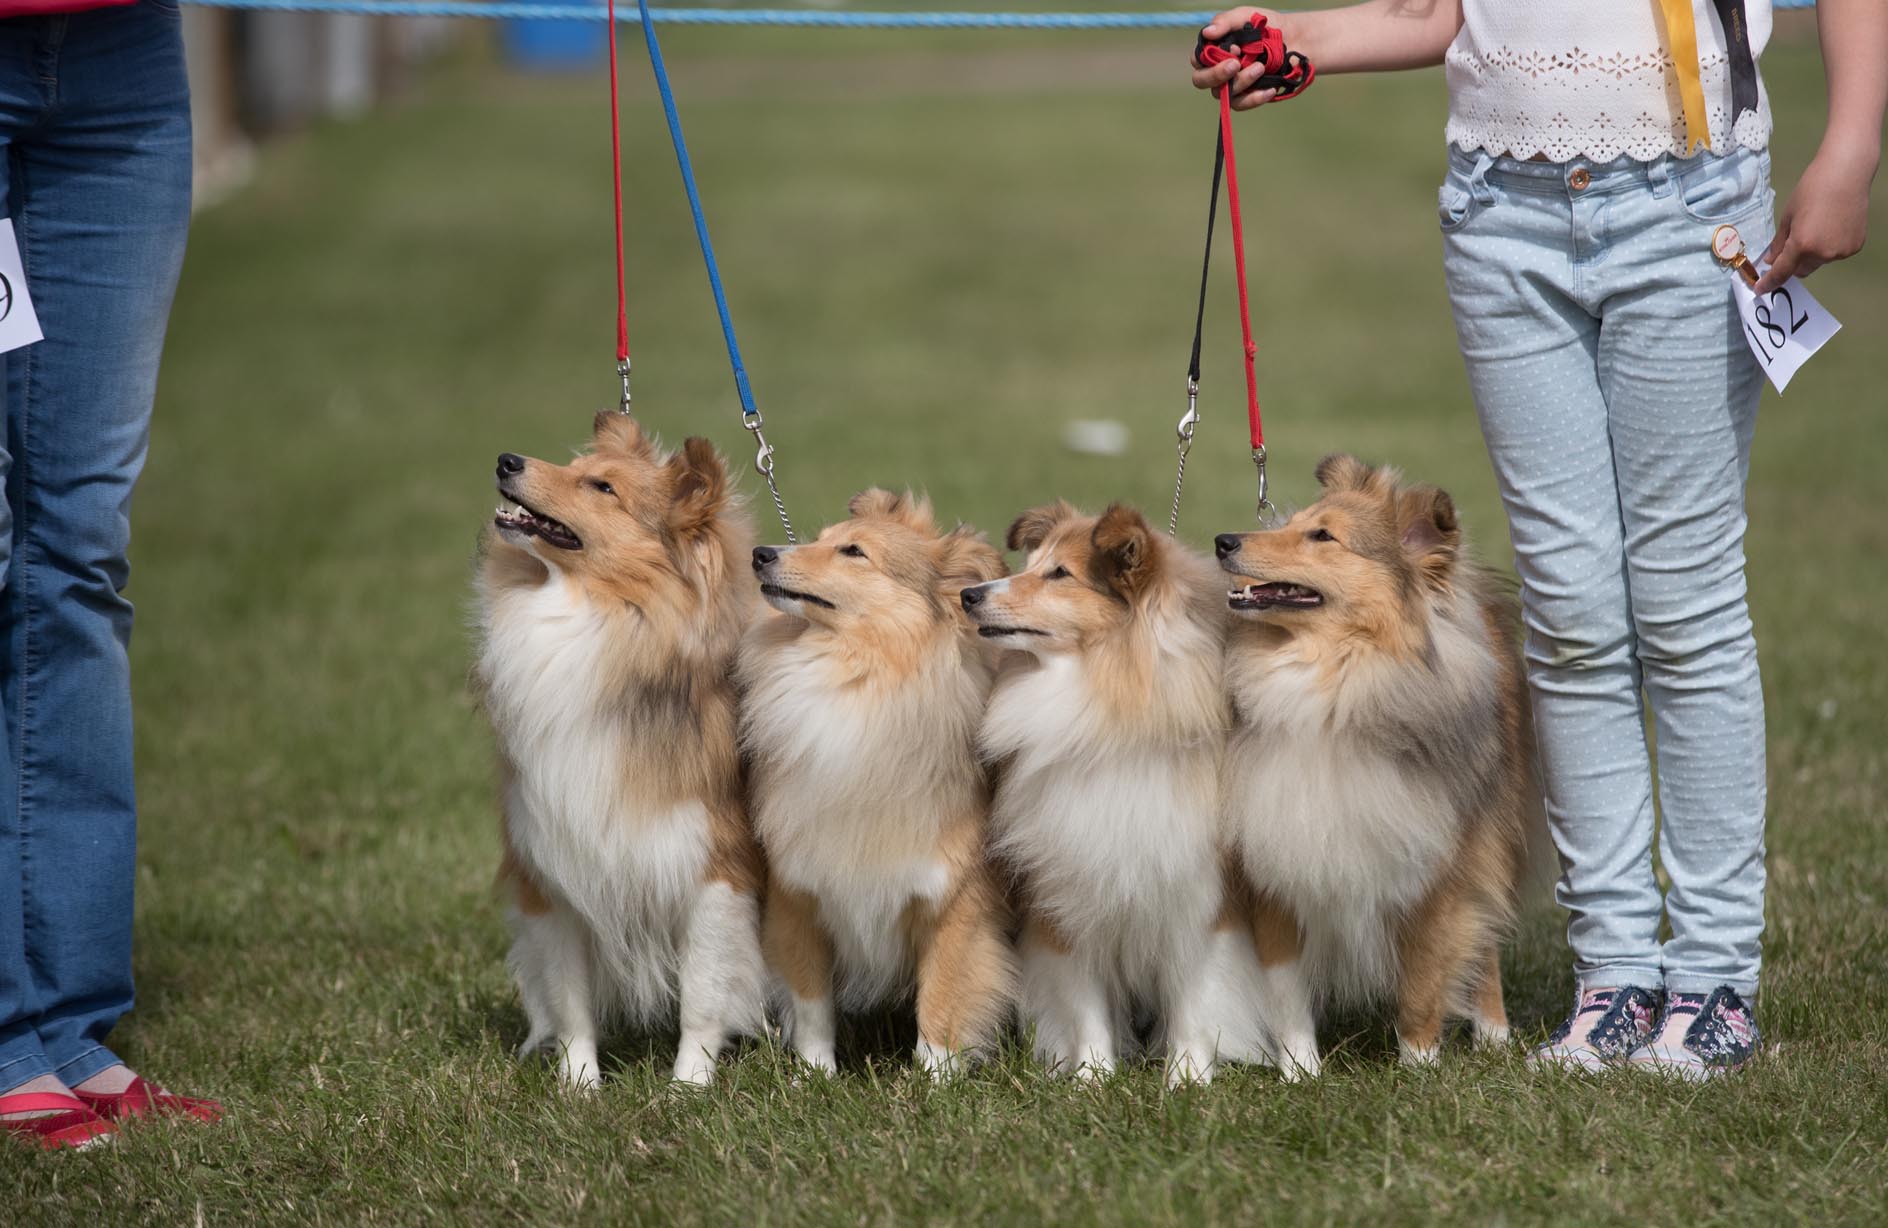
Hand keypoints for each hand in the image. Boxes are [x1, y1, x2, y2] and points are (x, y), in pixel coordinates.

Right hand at [1189, 7, 1284, 111]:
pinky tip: (1269, 89)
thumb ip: (1225, 22)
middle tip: (1235, 65)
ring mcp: (1231, 85)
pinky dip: (1254, 98)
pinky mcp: (1246, 97)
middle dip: (1216, 75)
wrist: (1295, 39)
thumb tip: (1208, 33)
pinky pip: (1241, 103)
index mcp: (1213, 50)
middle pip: (1201, 80)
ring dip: (1242, 81)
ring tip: (1261, 67)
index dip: (1210, 59)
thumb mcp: (1245, 16)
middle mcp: (1217, 69)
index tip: (1234, 48)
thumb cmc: (1266, 26)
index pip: (1197, 60)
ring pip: (1223, 93)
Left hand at [1756, 143, 1877, 292]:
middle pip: (1800, 270)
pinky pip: (1835, 254)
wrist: (1846, 174)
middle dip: (1792, 264)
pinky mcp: (1855, 246)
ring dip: (1811, 255)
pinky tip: (1831, 226)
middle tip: (1791, 246)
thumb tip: (1772, 261)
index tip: (1760, 288)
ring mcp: (1841, 251)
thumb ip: (1779, 243)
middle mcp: (1822, 253)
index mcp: (1802, 245)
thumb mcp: (1788, 217)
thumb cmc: (1812, 190)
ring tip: (1816, 227)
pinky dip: (1829, 247)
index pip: (1781, 273)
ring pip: (1818, 263)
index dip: (1769, 283)